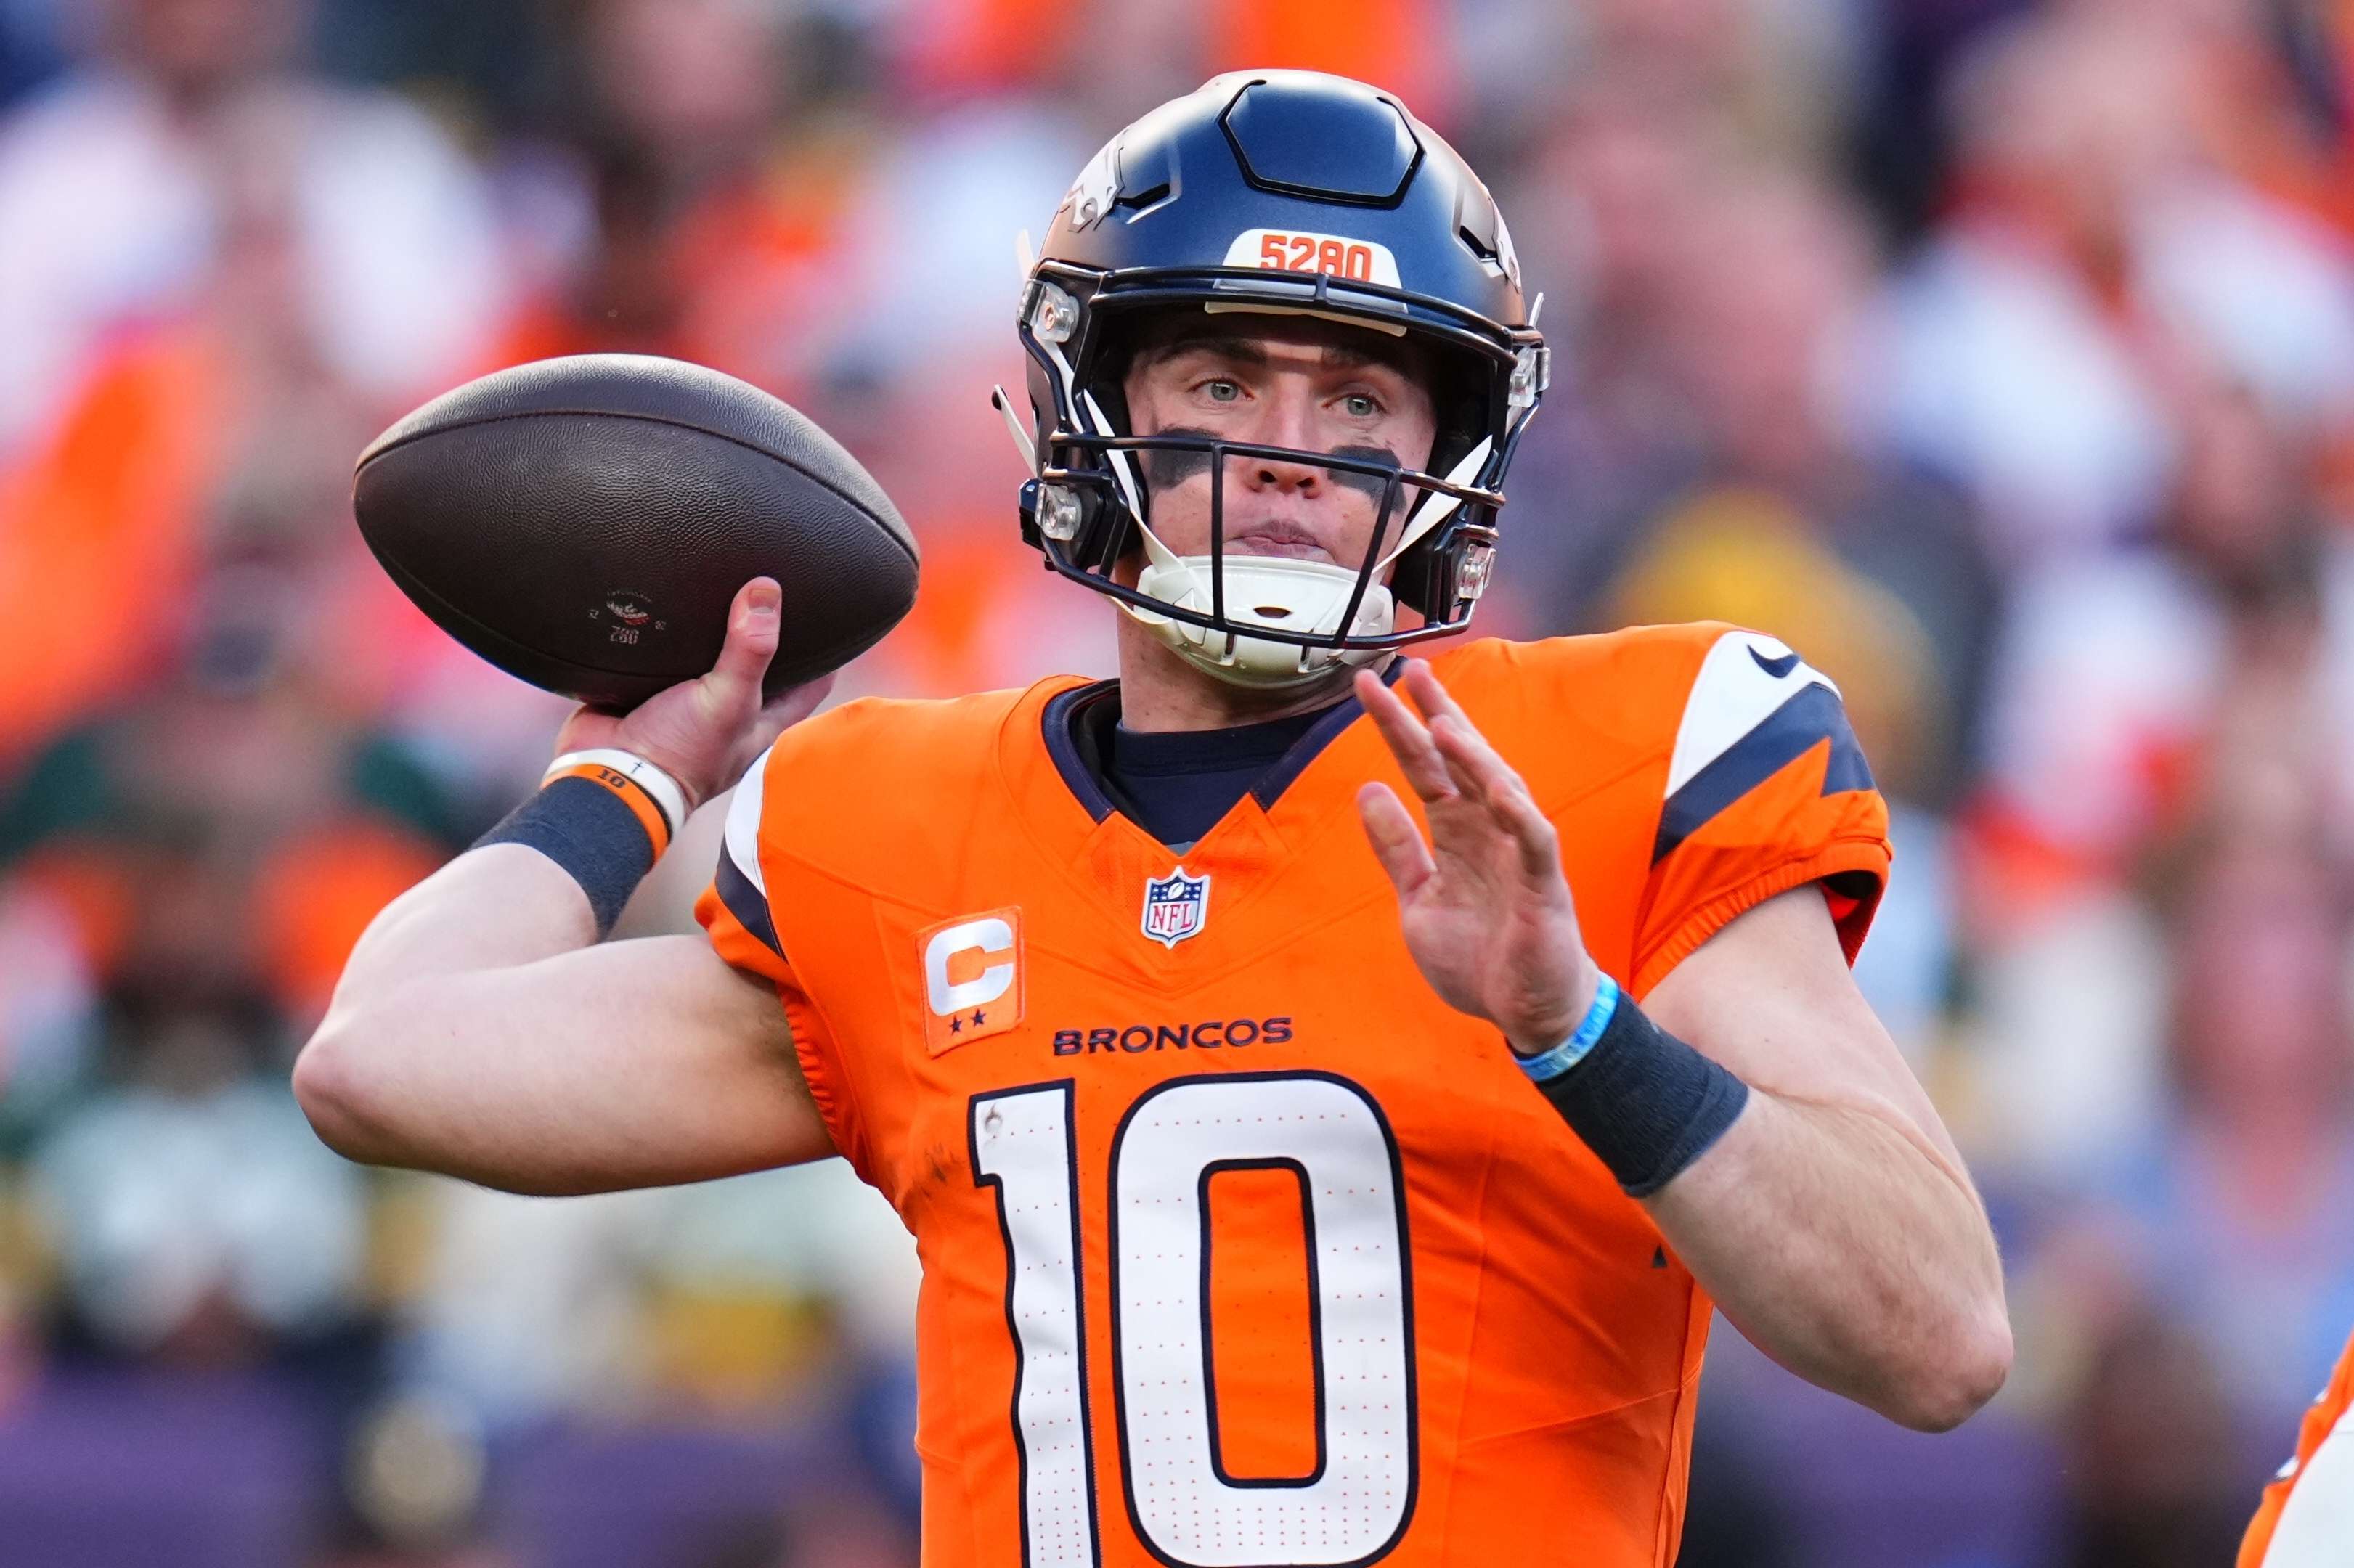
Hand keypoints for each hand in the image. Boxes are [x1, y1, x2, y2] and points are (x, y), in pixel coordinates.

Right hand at [551, 577, 833, 811]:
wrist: (609, 773)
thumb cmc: (678, 754)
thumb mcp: (727, 700)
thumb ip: (750, 649)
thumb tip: (766, 591)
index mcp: (764, 719)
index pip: (812, 682)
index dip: (827, 653)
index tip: (835, 616)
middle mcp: (731, 709)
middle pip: (762, 663)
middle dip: (768, 630)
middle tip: (776, 586)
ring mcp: (690, 700)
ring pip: (711, 655)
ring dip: (714, 628)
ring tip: (727, 581)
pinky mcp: (650, 689)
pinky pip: (666, 654)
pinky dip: (669, 632)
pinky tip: (672, 601)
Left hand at [1354, 661, 1601, 1053]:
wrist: (1529, 1012)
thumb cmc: (1481, 958)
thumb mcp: (1419, 901)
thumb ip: (1397, 848)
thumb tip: (1370, 791)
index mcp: (1456, 833)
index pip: (1426, 768)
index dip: (1400, 728)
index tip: (1371, 686)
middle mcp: (1488, 831)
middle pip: (1461, 762)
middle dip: (1436, 715)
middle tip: (1408, 670)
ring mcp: (1519, 853)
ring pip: (1499, 790)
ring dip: (1473, 756)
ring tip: (1441, 721)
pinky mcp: (1544, 886)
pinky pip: (1534, 841)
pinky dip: (1518, 814)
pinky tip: (1499, 789)